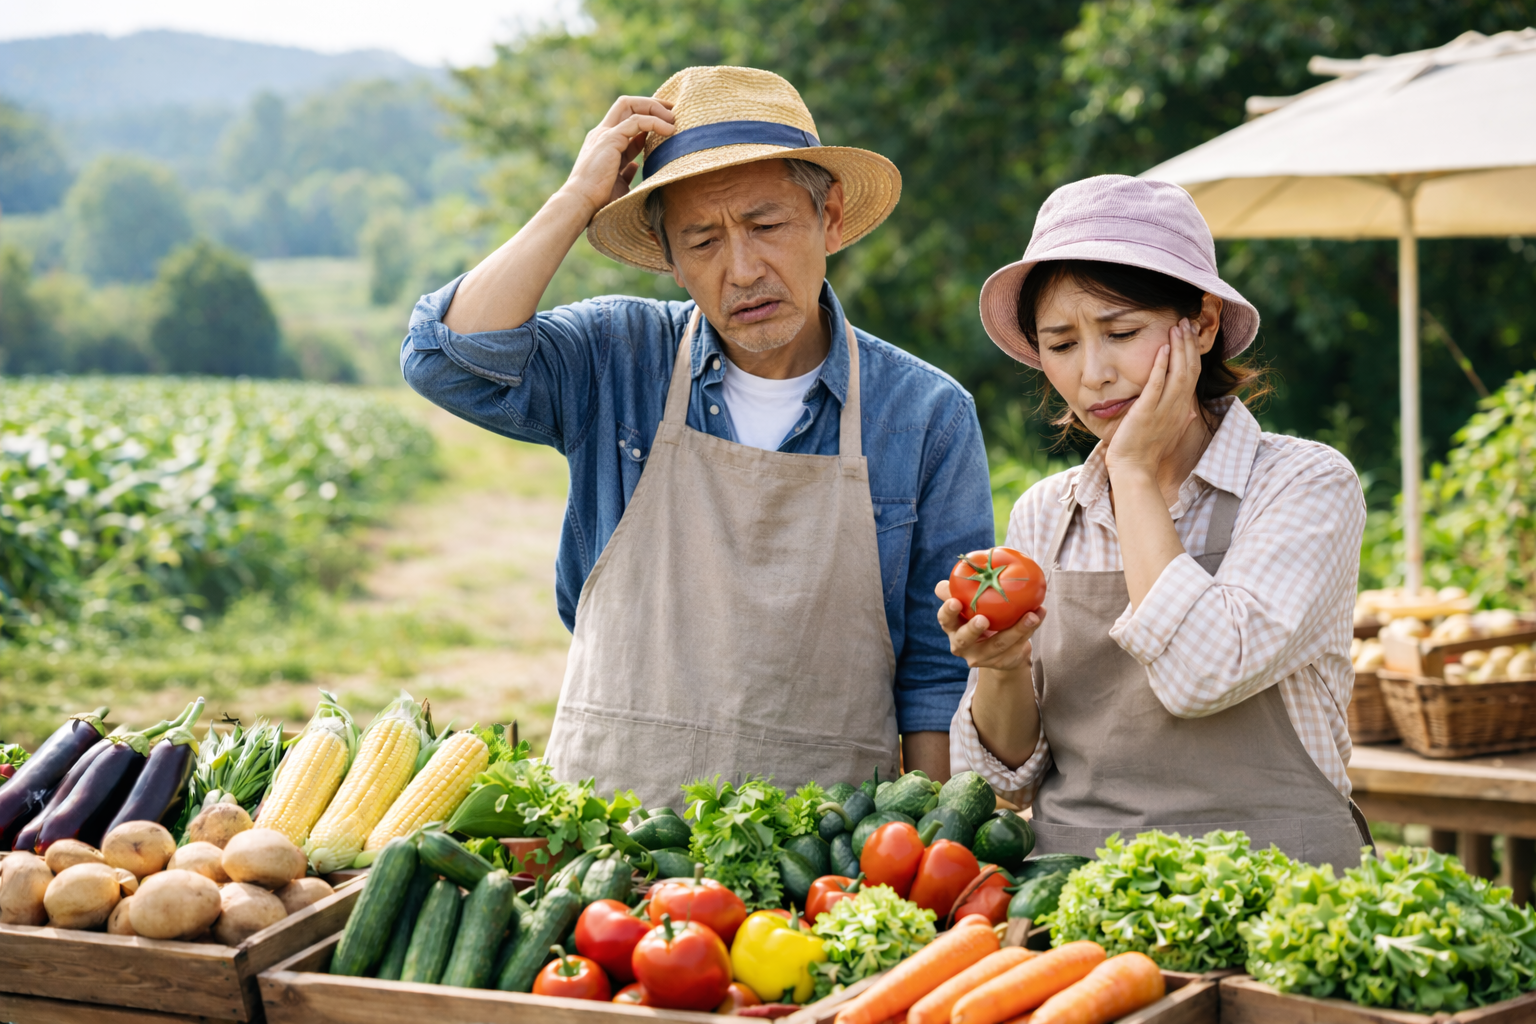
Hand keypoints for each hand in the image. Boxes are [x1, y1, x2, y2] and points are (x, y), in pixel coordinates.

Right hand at [558, 96, 675, 218]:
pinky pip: (637, 121)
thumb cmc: (598, 200)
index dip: (648, 118)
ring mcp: (605, 134)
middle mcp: (603, 133)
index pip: (627, 120)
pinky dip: (655, 122)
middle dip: (651, 103)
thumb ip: (625, 171)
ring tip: (673, 121)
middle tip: (673, 111)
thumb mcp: (617, 182)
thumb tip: (635, 167)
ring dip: (655, 108)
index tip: (668, 123)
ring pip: (631, 105)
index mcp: (604, 143)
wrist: (581, 203)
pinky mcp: (610, 139)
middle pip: (627, 104)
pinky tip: (669, 130)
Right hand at [935, 580, 1043, 673]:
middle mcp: (962, 646)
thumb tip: (962, 568)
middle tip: (983, 619)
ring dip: (1016, 629)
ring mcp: (982, 657)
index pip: (945, 620)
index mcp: (952, 627)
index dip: (948, 612)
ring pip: (998, 644)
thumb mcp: (969, 602)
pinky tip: (1039, 613)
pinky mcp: (1002, 662)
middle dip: (973, 630)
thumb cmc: (980, 614)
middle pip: (964, 640)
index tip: (955, 602)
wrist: (999, 647)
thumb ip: (962, 586)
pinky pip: (1018, 645)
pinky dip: (1030, 628)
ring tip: (1031, 615)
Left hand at [1105, 318, 1203, 473]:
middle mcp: (1177, 408)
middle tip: (1186, 321)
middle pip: (1190, 369)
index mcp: (1182, 410)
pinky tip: (1162, 348)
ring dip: (1179, 348)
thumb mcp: (1168, 432)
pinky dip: (1160, 365)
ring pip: (1178, 373)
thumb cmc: (1147, 452)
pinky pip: (1156, 385)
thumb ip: (1179, 419)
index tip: (1191, 334)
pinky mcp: (1146, 412)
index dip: (1194, 353)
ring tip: (1177, 327)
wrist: (1135, 470)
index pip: (1193, 375)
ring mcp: (1163, 410)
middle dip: (1189, 344)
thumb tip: (1192, 413)